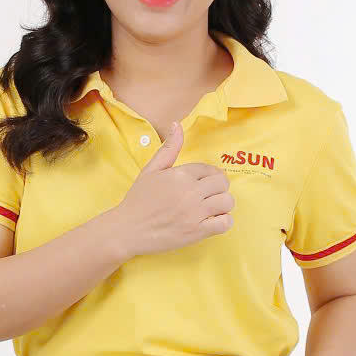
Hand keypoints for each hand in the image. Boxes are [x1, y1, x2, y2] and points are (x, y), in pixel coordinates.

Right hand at [110, 121, 235, 257]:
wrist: (127, 229)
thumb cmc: (138, 199)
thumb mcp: (150, 170)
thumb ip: (169, 148)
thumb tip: (177, 125)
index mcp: (180, 175)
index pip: (209, 169)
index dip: (209, 175)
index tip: (204, 183)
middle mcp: (190, 192)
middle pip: (222, 183)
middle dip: (218, 188)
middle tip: (208, 195)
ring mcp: (195, 212)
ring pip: (227, 202)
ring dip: (222, 204)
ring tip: (212, 208)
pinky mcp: (197, 231)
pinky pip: (225, 223)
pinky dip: (223, 222)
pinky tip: (212, 221)